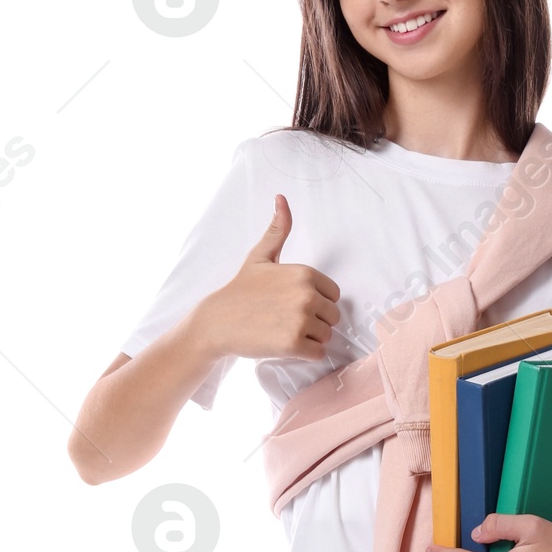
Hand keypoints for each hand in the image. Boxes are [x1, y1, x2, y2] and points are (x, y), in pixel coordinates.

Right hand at [197, 197, 340, 362]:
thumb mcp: (260, 256)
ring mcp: (301, 320)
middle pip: (333, 317)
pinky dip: (305, 354)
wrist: (217, 321)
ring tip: (284, 331)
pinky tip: (285, 345)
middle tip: (287, 320)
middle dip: (315, 322)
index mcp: (305, 273)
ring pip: (326, 336)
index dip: (317, 302)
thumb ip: (277, 230)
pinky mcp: (294, 344)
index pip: (334, 295)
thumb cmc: (241, 290)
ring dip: (310, 338)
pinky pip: (318, 353)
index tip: (293, 304)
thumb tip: (281, 198)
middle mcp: (307, 295)